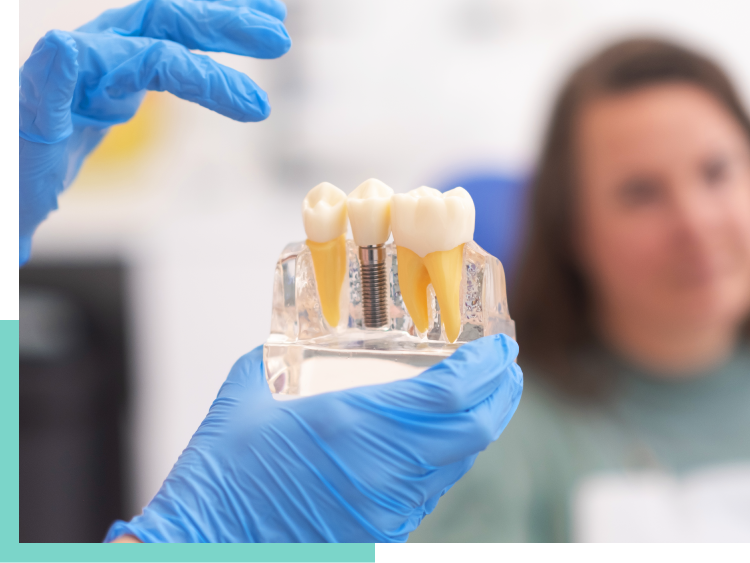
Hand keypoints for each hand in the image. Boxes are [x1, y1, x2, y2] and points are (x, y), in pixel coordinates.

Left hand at [18, 0, 289, 265]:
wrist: (12, 181)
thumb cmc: (18, 180)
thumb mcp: (28, 152)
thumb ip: (44, 94)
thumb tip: (63, 45)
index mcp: (71, 76)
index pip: (150, 59)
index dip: (205, 77)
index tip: (255, 108)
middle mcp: (89, 59)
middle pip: (163, 21)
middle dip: (223, 25)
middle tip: (275, 41)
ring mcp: (104, 65)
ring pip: (167, 25)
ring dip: (221, 20)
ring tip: (273, 25)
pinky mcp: (115, 78)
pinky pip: (165, 47)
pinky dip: (204, 41)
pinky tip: (234, 37)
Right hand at [104, 335, 522, 541]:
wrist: (206, 542)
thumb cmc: (222, 469)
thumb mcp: (253, 388)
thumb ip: (286, 353)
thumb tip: (303, 339)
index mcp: (357, 425)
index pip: (452, 392)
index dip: (487, 367)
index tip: (500, 346)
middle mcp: (386, 470)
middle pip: (474, 431)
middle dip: (502, 395)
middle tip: (507, 368)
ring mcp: (388, 509)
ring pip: (457, 463)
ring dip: (476, 426)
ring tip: (478, 397)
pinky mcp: (380, 534)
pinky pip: (431, 489)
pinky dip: (446, 457)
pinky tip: (435, 439)